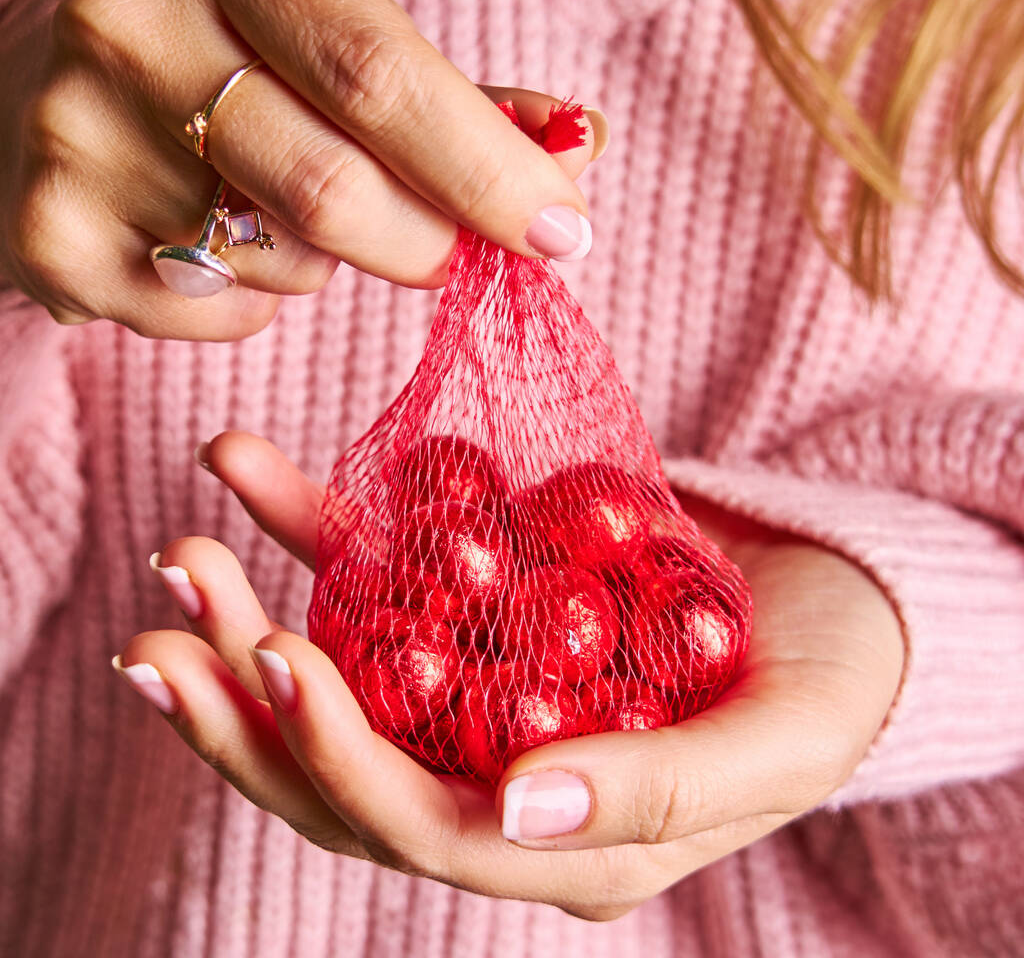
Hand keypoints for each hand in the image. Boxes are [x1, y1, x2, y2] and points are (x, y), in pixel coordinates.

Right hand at [0, 0, 601, 336]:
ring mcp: (75, 144)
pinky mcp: (53, 245)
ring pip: (287, 265)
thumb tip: (579, 146)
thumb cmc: (211, 51)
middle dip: (429, 245)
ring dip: (326, 259)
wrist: (25, 75)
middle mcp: (130, 32)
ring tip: (265, 198)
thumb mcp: (320, 30)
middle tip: (454, 254)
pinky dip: (257, 299)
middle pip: (334, 192)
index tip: (562, 230)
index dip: (485, 168)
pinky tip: (208, 237)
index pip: (378, 76)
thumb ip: (452, 97)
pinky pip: (226, 317)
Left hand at [116, 432, 903, 920]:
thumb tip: (519, 814)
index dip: (339, 760)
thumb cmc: (827, 680)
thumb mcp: (780, 742)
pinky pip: (381, 573)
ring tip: (183, 556)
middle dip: (247, 709)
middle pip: (344, 766)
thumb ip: (659, 793)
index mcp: (562, 840)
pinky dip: (314, 529)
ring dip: (248, 621)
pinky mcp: (480, 604)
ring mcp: (480, 686)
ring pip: (341, 675)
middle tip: (165, 630)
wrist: (831, 592)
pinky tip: (249, 472)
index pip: (419, 828)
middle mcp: (499, 774)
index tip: (276, 664)